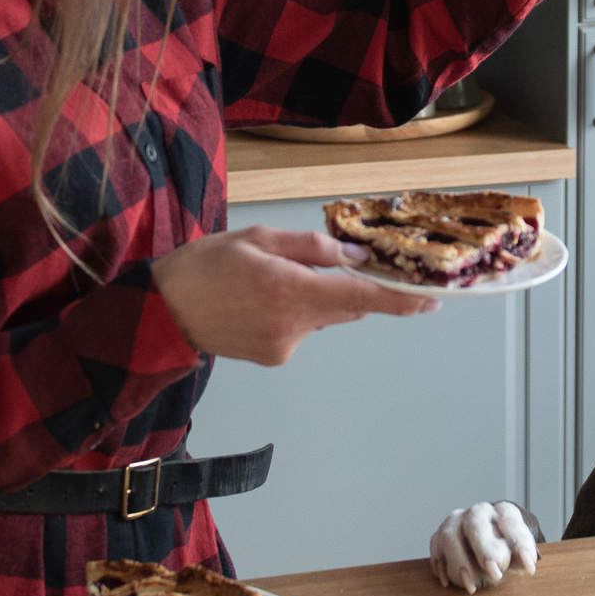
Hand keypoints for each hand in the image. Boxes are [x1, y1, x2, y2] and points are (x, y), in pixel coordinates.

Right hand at [153, 226, 435, 364]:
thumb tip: (354, 256)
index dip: (400, 299)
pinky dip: (293, 312)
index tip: (431, 299)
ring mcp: (284, 347)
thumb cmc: (204, 267)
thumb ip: (311, 247)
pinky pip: (301, 329)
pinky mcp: (275, 357)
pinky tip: (258, 302)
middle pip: (345, 305)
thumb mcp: (258, 238)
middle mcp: (292, 325)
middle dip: (344, 285)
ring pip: (322, 316)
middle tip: (316, 263)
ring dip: (310, 297)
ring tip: (265, 281)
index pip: (360, 297)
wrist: (163, 312)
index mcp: (289, 290)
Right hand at [429, 501, 542, 592]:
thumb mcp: (519, 553)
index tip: (528, 569)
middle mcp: (478, 512)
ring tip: (471, 586)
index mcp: (502, 511)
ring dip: (459, 564)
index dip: (519, 545)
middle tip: (495, 575)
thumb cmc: (506, 548)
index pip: (510, 523)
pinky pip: (435, 548)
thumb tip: (528, 565)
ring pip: (450, 538)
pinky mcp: (440, 533)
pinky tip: (448, 582)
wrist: (489, 541)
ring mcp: (456, 521)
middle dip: (484, 551)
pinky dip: (440, 566)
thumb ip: (522, 558)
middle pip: (474, 525)